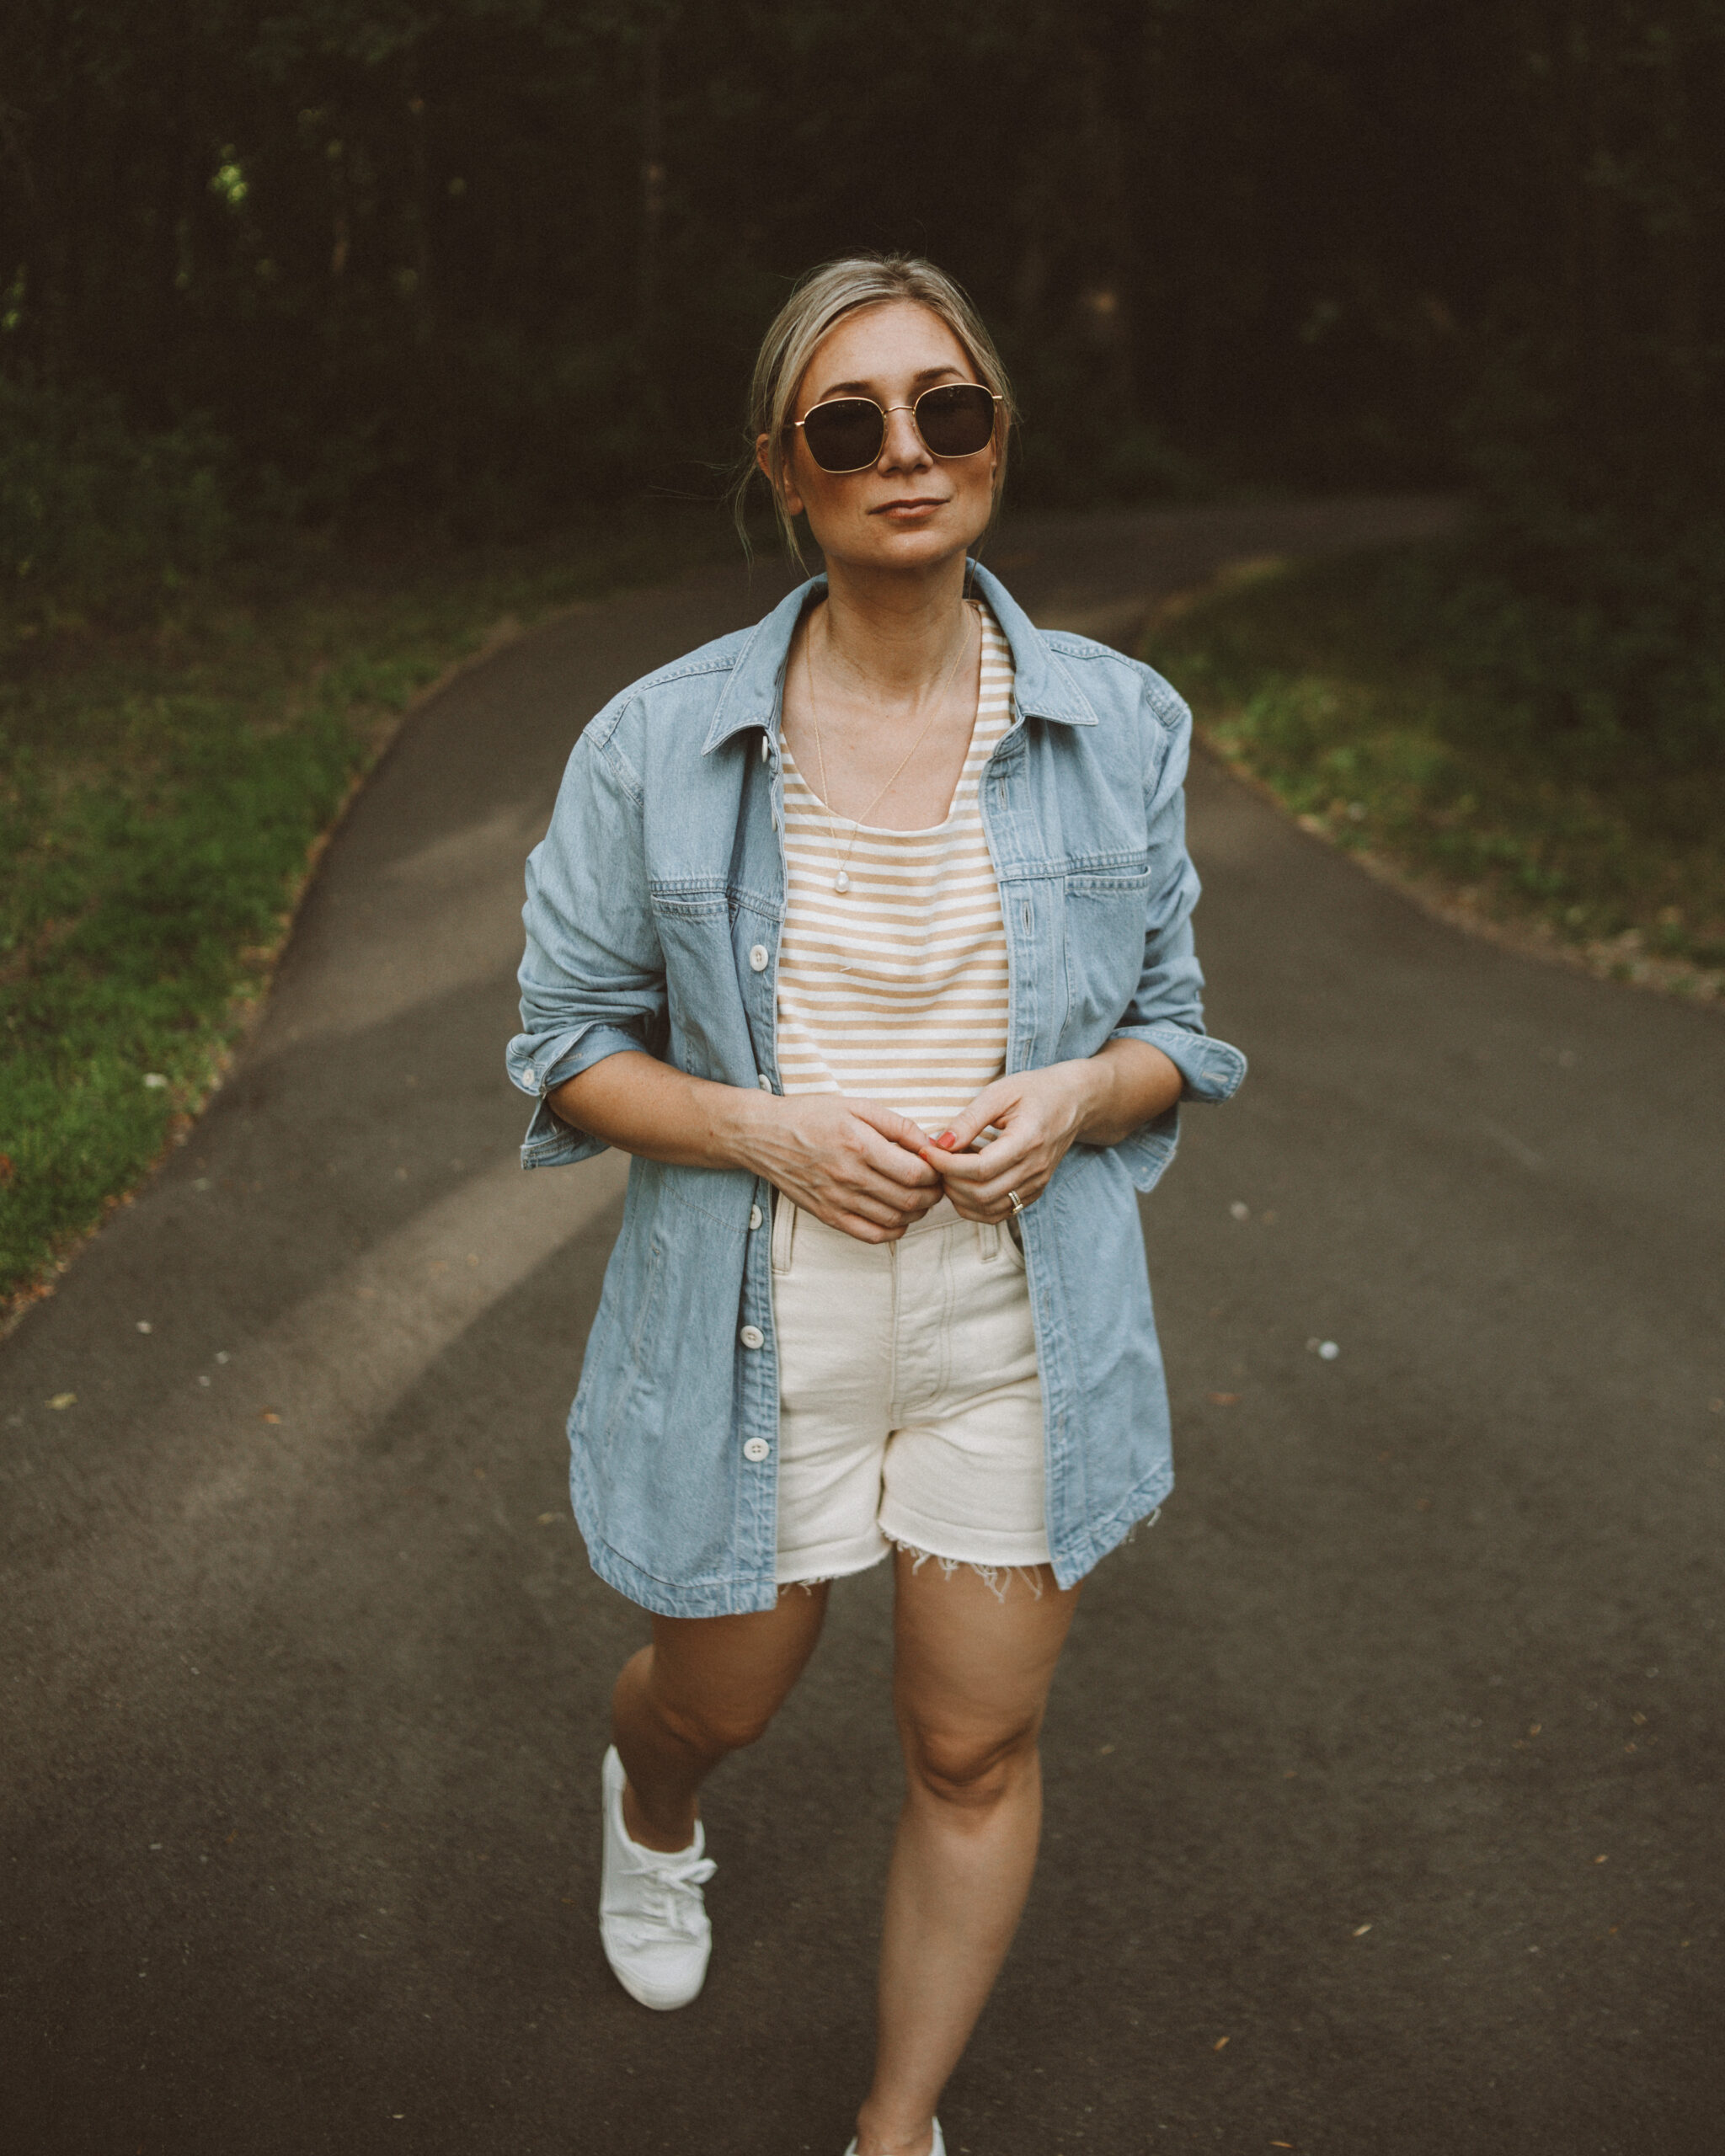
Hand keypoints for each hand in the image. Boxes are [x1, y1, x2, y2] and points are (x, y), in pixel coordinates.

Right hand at [746, 1093, 942, 1243]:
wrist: (764, 1135)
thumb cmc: (811, 1115)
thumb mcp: (856, 1106)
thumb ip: (897, 1125)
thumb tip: (930, 1143)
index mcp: (860, 1146)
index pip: (915, 1172)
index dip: (936, 1173)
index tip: (939, 1166)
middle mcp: (849, 1177)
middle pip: (909, 1199)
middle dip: (933, 1194)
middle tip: (937, 1184)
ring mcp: (837, 1200)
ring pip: (894, 1220)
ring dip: (918, 1213)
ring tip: (921, 1198)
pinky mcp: (827, 1215)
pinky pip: (870, 1235)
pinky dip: (893, 1231)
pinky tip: (899, 1217)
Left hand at [916, 1064, 1093, 1221]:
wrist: (1073, 1102)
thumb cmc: (1035, 1091)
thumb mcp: (1000, 1092)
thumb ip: (969, 1119)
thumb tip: (940, 1143)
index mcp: (1027, 1140)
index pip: (980, 1168)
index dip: (946, 1164)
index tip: (927, 1150)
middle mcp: (1035, 1169)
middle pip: (981, 1194)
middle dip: (948, 1181)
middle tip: (934, 1161)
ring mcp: (1037, 1185)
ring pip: (988, 1210)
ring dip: (959, 1196)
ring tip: (949, 1170)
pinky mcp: (1034, 1193)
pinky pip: (999, 1213)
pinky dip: (975, 1205)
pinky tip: (966, 1181)